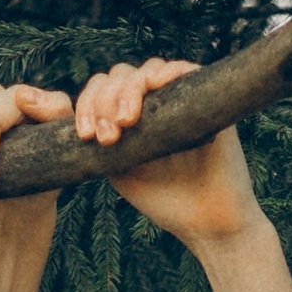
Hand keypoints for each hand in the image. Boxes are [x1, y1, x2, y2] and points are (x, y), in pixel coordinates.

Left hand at [76, 59, 263, 248]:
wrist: (208, 222)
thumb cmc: (165, 202)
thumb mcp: (120, 170)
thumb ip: (102, 141)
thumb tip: (84, 117)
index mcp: (128, 117)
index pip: (100, 92)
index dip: (87, 105)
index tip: (86, 136)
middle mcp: (153, 102)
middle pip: (119, 76)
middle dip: (105, 101)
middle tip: (109, 136)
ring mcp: (179, 98)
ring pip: (147, 70)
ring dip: (130, 89)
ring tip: (127, 120)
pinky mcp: (207, 98)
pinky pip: (186, 69)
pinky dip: (169, 71)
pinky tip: (155, 84)